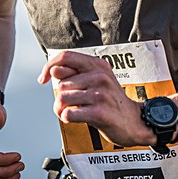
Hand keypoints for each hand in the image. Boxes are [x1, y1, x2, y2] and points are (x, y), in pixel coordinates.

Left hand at [38, 50, 154, 147]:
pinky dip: (67, 118)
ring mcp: (100, 94)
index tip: (43, 79)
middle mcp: (99, 76)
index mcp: (97, 65)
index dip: (48, 67)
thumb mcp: (96, 80)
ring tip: (73, 111)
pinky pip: (69, 114)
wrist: (134, 121)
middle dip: (59, 96)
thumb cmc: (112, 101)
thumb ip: (75, 73)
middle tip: (70, 104)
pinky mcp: (100, 112)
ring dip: (61, 109)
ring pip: (63, 98)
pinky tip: (77, 118)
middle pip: (61, 83)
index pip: (65, 57)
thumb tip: (53, 70)